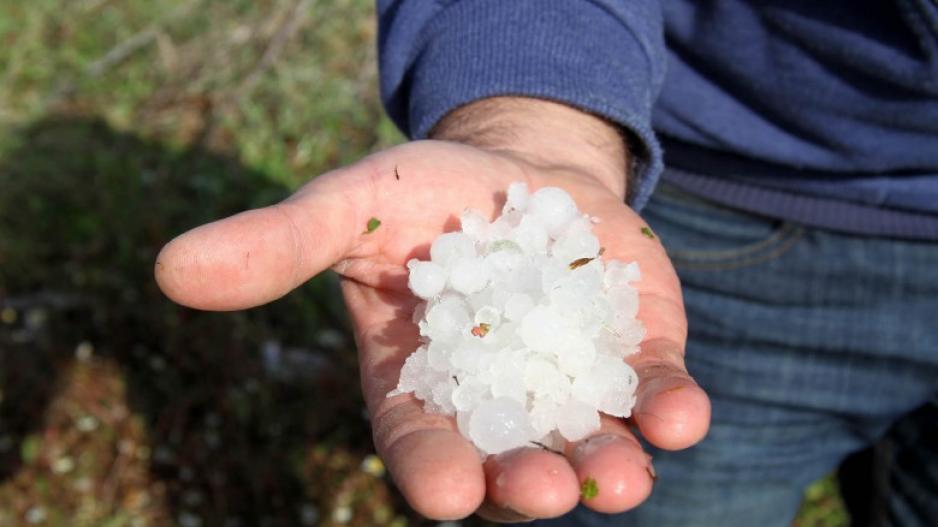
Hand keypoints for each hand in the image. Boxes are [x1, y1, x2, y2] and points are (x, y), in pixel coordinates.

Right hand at [155, 98, 709, 520]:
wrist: (518, 172)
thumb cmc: (423, 196)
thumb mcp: (349, 207)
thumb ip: (278, 245)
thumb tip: (170, 268)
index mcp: (418, 387)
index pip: (420, 444)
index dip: (433, 469)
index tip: (448, 494)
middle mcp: (495, 407)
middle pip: (509, 463)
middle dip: (525, 483)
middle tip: (543, 491)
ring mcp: (570, 389)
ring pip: (588, 447)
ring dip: (607, 466)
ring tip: (619, 477)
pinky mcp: (632, 360)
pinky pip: (651, 397)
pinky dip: (667, 411)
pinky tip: (678, 416)